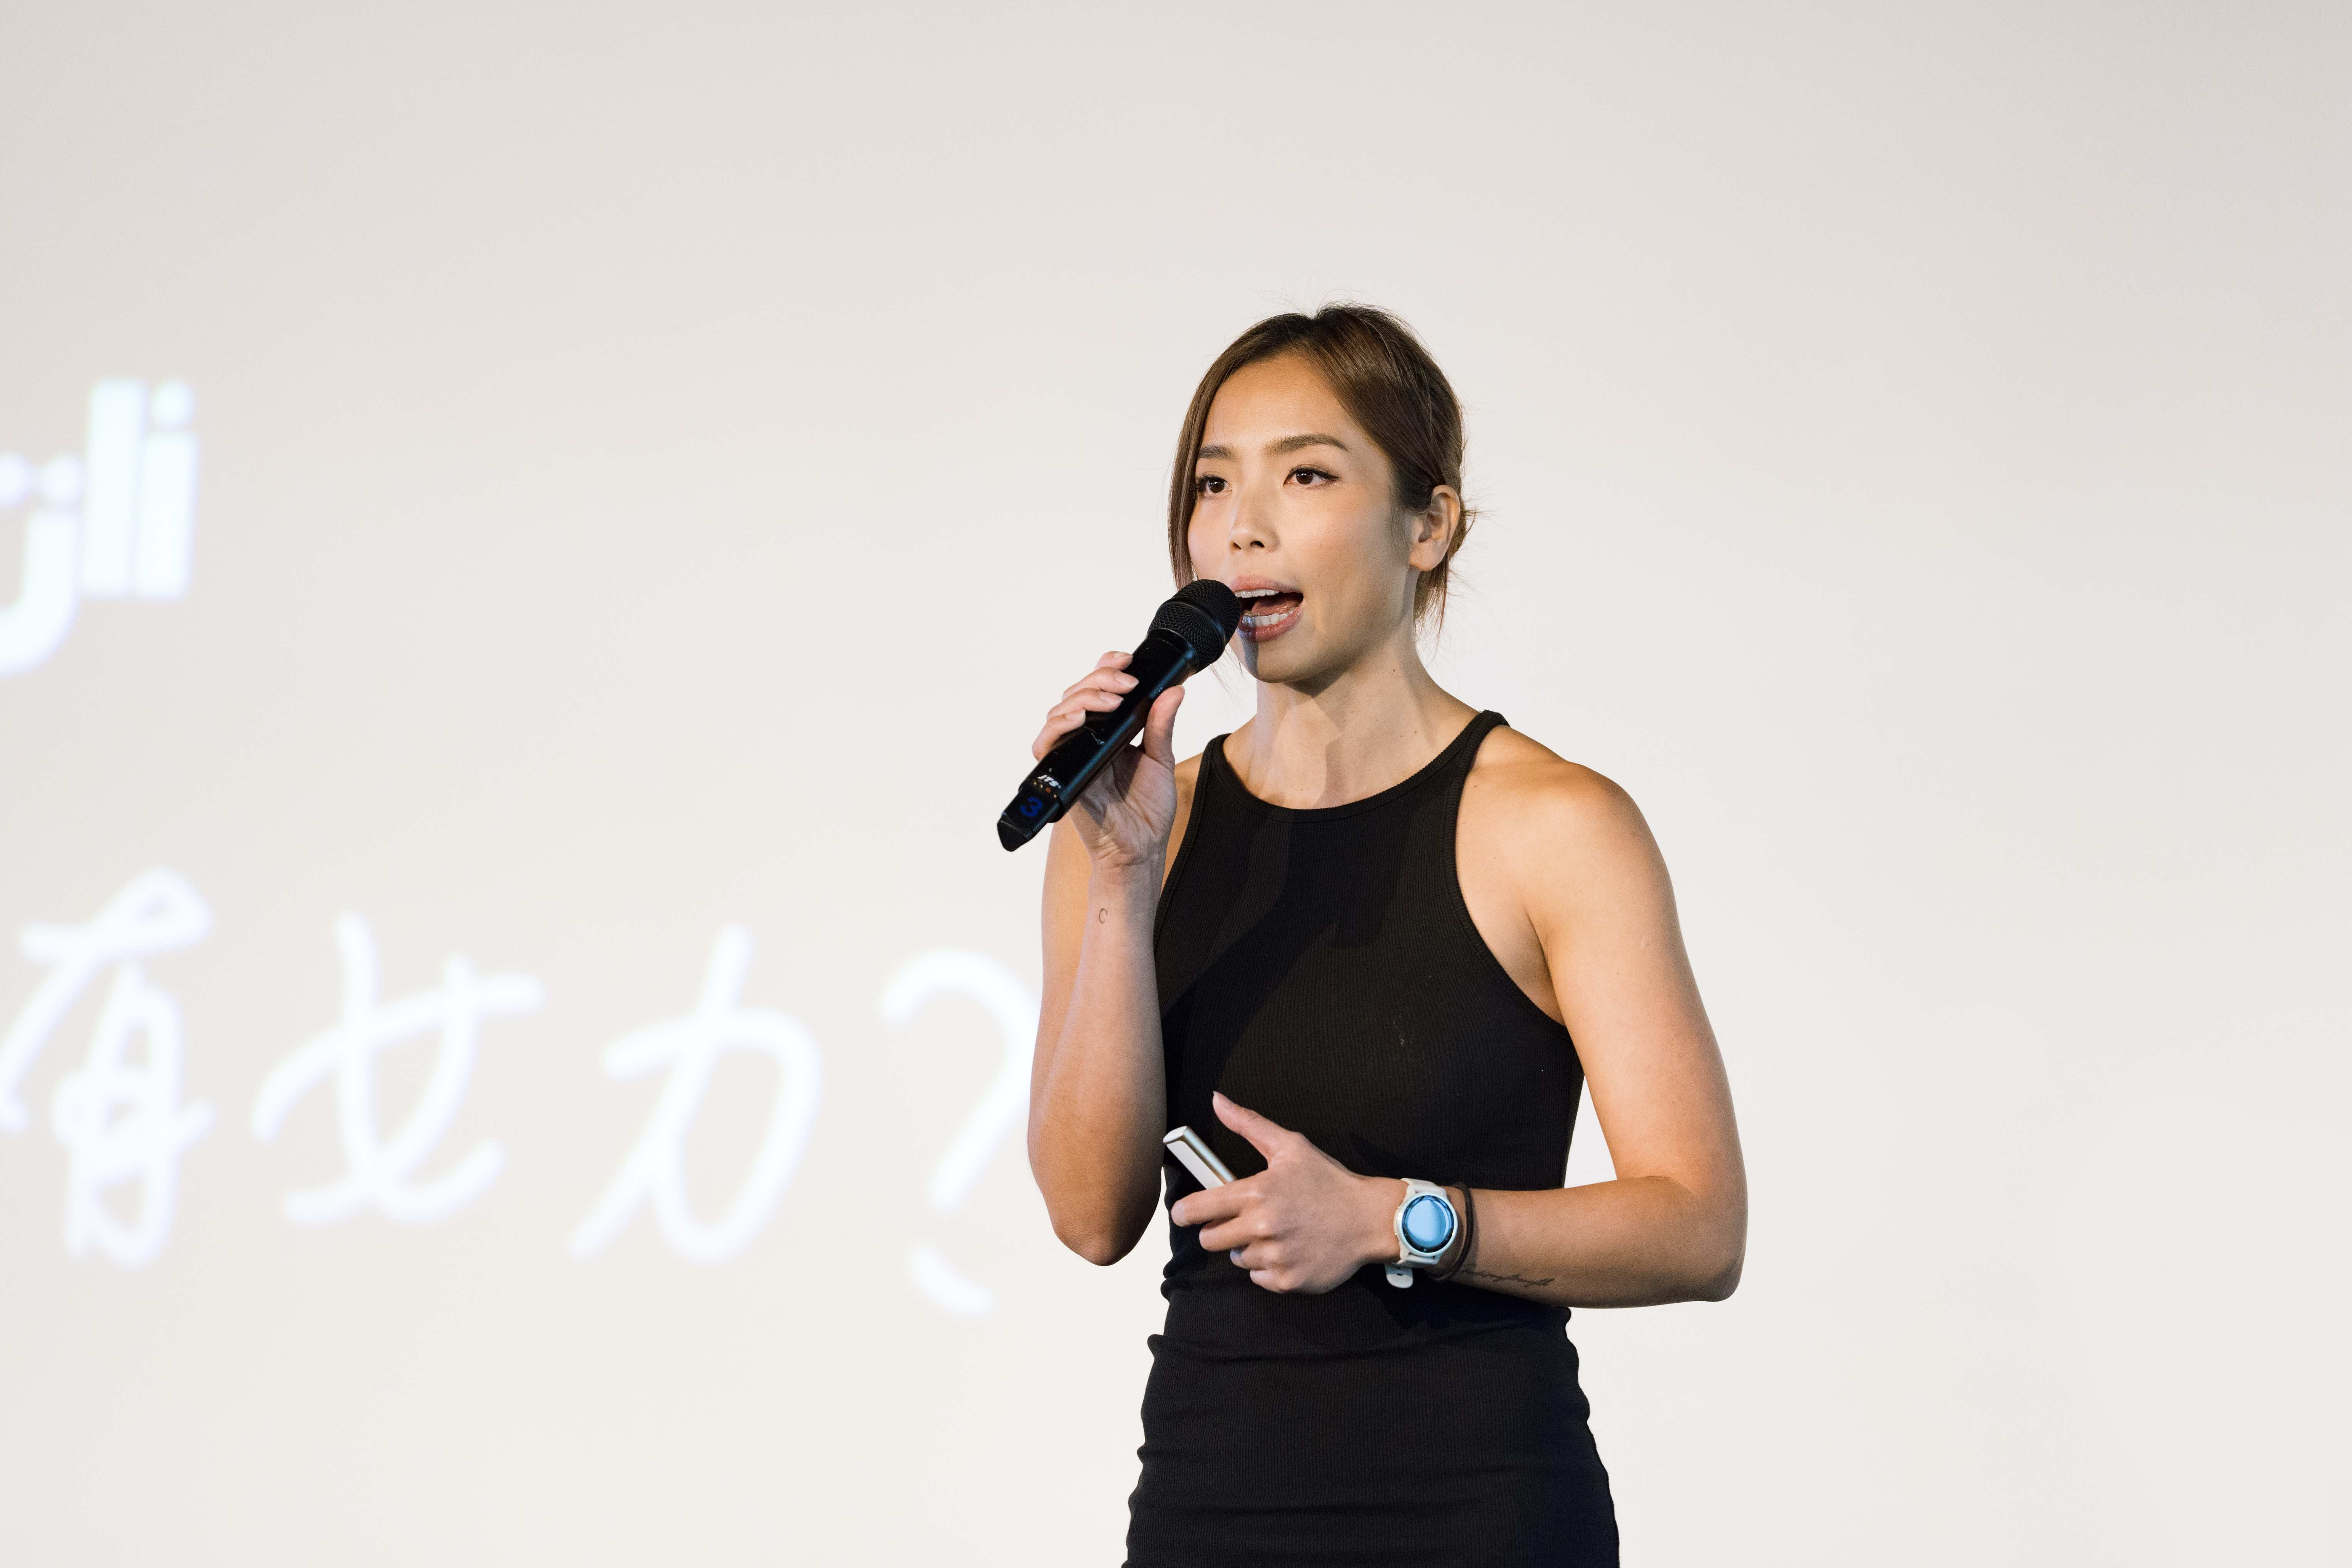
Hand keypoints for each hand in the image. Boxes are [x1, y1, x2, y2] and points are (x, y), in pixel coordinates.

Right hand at [1030, 651, 1184, 870]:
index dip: (1106, 667)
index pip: (1097, 688)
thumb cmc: (1148, 810)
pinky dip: (1059, 725)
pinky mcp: (1060, 773)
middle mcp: (1087, 739)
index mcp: (1109, 732)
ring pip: (1060, 710)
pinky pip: (1046, 743)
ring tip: (1111, 699)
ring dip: (1084, 696)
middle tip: (1126, 683)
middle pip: (1077, 693)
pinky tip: (1080, 717)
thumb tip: (1174, 690)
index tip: (1128, 659)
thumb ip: (1161, 725)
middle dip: (1100, 678)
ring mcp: (1072, 755)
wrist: (1140, 847)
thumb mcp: (1161, 759)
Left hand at [1168, 1093, 1393, 1294]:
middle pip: (1210, 1239)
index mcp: (1256, 1193)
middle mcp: (1262, 1227)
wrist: (1369, 1218)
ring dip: (1249, 1248)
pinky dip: (1269, 1267)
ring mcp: (1275, 1257)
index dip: (1185, 1212)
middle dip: (1219, 1230)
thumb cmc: (1328, 1181)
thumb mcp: (1291, 1146)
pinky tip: (1289, 1250)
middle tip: (1242, 1221)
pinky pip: (1259, 1278)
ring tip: (1276, 1233)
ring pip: (1237, 1258)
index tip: (1184, 1213)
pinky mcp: (1288, 1281)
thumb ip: (1249, 1124)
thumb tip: (1216, 1100)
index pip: (1199, 1209)